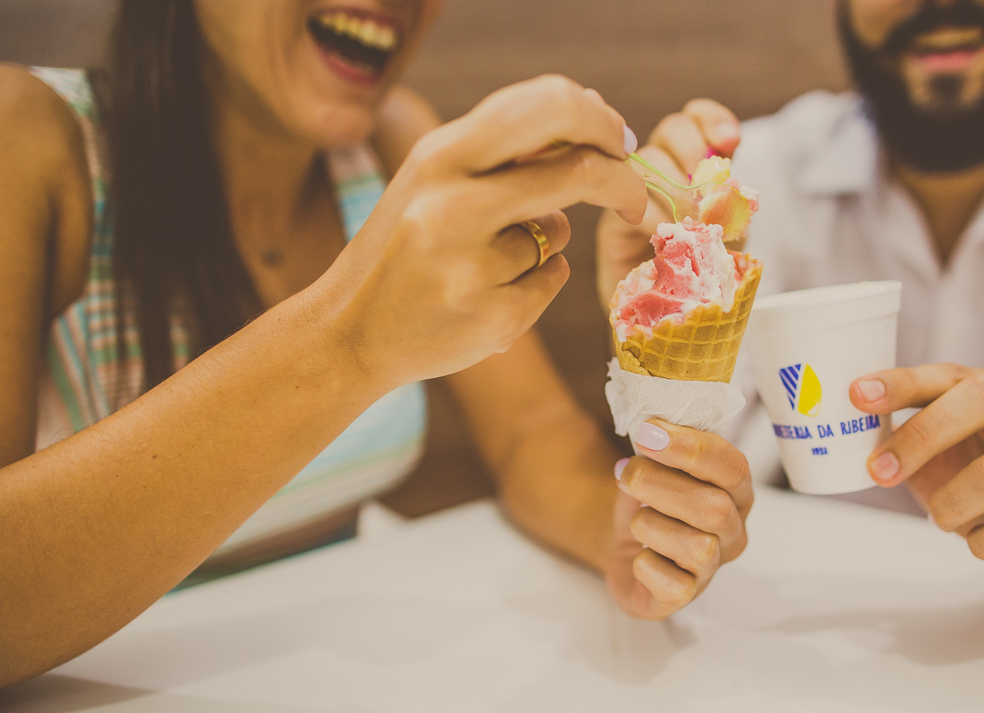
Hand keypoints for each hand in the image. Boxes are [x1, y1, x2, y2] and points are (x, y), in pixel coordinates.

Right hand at [320, 75, 647, 392]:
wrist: (350, 331)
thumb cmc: (403, 244)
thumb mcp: (435, 179)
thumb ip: (502, 148)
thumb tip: (591, 118)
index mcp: (440, 156)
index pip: (549, 108)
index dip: (599, 120)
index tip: (616, 139)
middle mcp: (452, 205)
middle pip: (579, 171)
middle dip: (621, 181)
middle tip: (633, 198)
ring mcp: (472, 267)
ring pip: (559, 233)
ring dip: (546, 242)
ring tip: (490, 259)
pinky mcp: (493, 318)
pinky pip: (553, 279)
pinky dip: (537, 282)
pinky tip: (489, 293)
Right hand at [596, 99, 740, 305]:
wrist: (665, 315)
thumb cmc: (699, 271)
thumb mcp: (727, 234)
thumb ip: (730, 208)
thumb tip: (729, 194)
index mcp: (693, 161)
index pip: (697, 118)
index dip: (712, 120)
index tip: (729, 141)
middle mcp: (660, 165)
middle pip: (672, 129)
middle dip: (694, 153)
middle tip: (707, 195)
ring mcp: (632, 188)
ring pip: (647, 159)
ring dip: (673, 187)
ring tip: (689, 222)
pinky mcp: (613, 217)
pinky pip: (626, 197)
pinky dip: (651, 214)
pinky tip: (664, 236)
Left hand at [607, 420, 751, 618]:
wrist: (626, 544)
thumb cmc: (651, 499)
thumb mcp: (658, 463)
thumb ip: (664, 444)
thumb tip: (651, 428)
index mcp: (736, 491)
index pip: (732, 467)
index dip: (690, 448)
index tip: (647, 432)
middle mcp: (734, 532)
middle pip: (714, 508)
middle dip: (660, 484)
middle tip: (626, 472)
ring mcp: (712, 568)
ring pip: (697, 547)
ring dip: (651, 525)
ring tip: (637, 521)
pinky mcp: (684, 597)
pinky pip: (673, 585)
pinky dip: (646, 565)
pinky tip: (639, 555)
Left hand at [851, 364, 983, 596]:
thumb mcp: (949, 457)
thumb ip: (910, 437)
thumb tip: (848, 429)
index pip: (953, 375)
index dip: (904, 382)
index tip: (857, 395)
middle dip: (923, 436)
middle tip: (880, 473)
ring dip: (953, 503)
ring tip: (944, 520)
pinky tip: (982, 543)